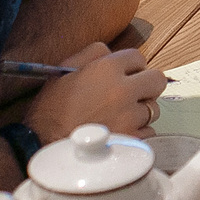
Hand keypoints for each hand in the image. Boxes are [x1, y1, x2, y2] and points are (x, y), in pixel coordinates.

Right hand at [23, 42, 167, 140]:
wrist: (42, 146)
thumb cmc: (50, 110)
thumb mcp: (62, 71)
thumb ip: (90, 54)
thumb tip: (111, 52)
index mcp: (107, 69)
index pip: (138, 57)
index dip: (131, 66)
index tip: (125, 75)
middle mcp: (123, 90)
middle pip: (157, 80)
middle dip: (147, 85)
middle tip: (132, 94)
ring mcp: (130, 117)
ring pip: (153, 108)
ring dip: (141, 111)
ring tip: (120, 117)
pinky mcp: (132, 140)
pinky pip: (149, 132)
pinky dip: (138, 133)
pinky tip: (120, 133)